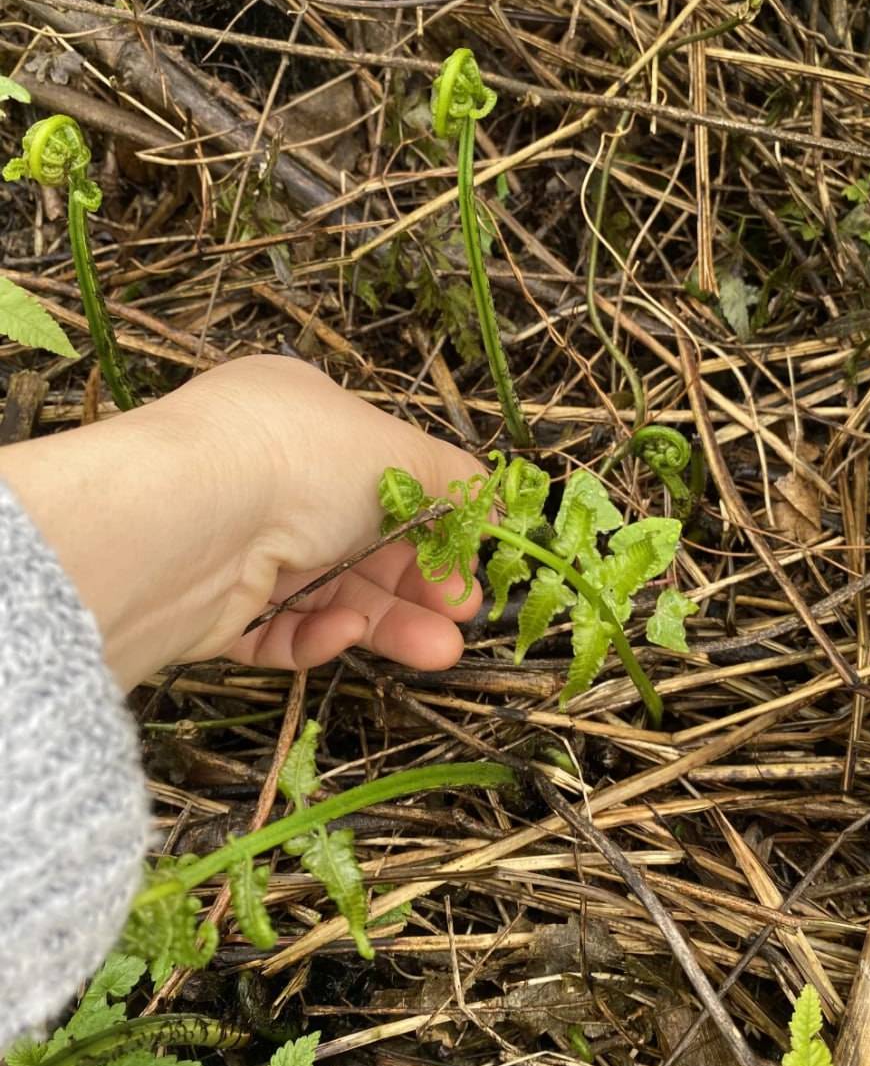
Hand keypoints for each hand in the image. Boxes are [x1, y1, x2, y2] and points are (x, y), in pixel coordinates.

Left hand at [0, 356, 485, 690]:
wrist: (182, 522)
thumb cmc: (296, 460)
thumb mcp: (396, 452)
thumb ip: (450, 477)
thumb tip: (490, 498)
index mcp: (301, 415)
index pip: (380, 470)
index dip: (433, 515)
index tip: (474, 553)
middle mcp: (266, 473)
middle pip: (362, 538)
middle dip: (420, 578)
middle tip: (463, 609)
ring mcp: (237, 541)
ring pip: (329, 590)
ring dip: (388, 620)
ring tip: (441, 651)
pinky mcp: (213, 606)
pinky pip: (279, 626)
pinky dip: (317, 633)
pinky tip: (345, 633)